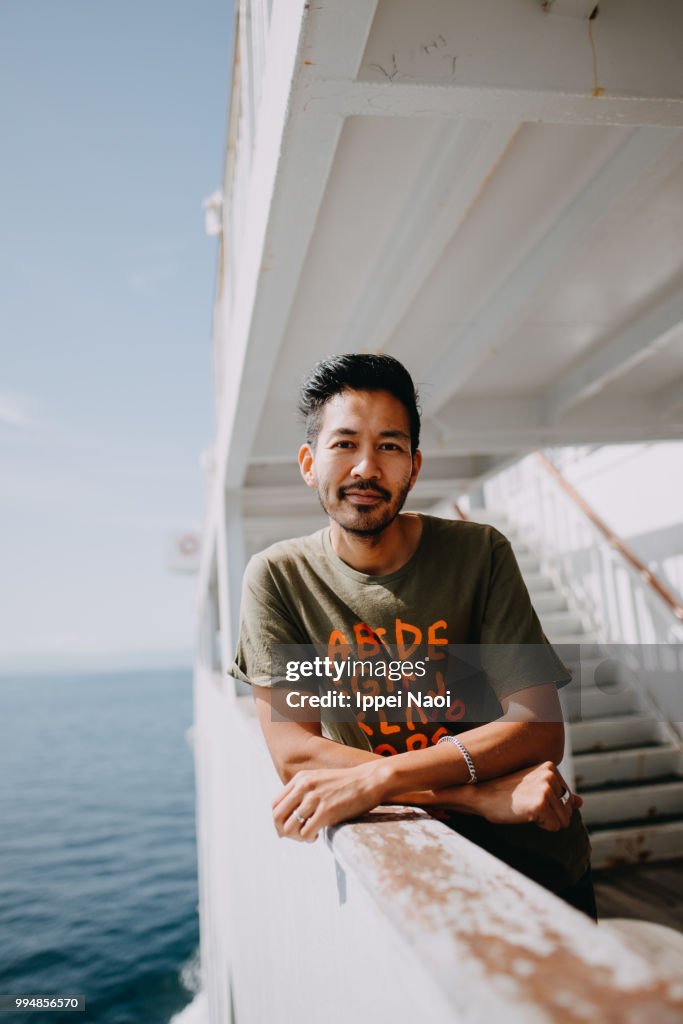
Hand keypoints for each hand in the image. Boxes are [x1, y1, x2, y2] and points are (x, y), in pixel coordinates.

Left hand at [271, 762, 386, 842]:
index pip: (275, 804)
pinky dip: (308, 839)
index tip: (287, 828)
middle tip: (295, 836)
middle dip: (282, 831)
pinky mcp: (326, 811)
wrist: (370, 780)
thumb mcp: (321, 780)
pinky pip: (305, 832)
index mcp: (300, 779)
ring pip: (289, 827)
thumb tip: (293, 815)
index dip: (278, 820)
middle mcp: (304, 786)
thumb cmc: (348, 784)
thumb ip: (305, 792)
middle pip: (277, 816)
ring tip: (309, 836)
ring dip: (296, 837)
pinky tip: (317, 836)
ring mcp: (314, 798)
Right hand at [472, 762, 581, 830]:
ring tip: (525, 808)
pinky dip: (541, 827)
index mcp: (550, 767)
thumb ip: (559, 794)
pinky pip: (555, 827)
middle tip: (526, 804)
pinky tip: (525, 814)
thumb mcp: (534, 788)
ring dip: (546, 821)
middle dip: (550, 814)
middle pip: (568, 811)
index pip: (567, 799)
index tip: (529, 797)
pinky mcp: (540, 804)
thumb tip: (580, 802)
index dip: (550, 805)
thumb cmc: (506, 793)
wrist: (481, 796)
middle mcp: (550, 774)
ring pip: (564, 821)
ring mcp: (545, 788)